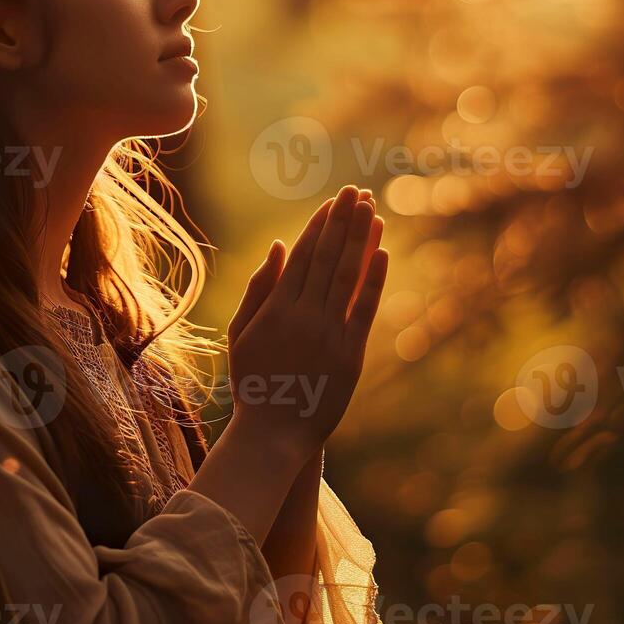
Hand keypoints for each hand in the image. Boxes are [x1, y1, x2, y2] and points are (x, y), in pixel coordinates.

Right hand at [225, 185, 389, 449]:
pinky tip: (382, 252)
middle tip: (357, 191)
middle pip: (328, 256)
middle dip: (344, 220)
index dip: (320, 225)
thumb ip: (258, 288)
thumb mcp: (241, 333)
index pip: (303, 255)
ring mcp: (329, 332)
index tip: (333, 201)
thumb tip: (280, 246)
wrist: (274, 431)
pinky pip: (365, 308)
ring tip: (372, 209)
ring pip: (348, 274)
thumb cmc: (254, 383)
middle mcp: (304, 314)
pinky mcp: (351, 352)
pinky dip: (373, 278)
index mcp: (276, 307)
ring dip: (361, 239)